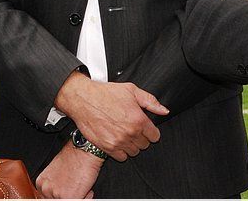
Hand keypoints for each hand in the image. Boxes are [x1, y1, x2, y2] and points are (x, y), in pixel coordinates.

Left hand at [35, 140, 102, 197]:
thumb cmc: (73, 157)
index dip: (62, 194)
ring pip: (69, 200)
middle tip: (76, 187)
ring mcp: (56, 195)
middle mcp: (46, 190)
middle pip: (58, 200)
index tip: (68, 190)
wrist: (84, 150)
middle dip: (70, 195)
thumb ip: (54, 185)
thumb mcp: (56, 172)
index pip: (49, 198)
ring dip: (78, 196)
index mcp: (41, 183)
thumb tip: (58, 192)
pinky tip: (86, 188)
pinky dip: (86, 197)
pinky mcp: (69, 198)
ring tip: (81, 185)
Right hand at [54, 71, 168, 160]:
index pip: (155, 136)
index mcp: (139, 120)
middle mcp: (130, 133)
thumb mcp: (131, 90)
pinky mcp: (107, 147)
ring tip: (123, 134)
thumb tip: (164, 111)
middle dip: (141, 137)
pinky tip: (116, 140)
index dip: (150, 131)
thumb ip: (150, 101)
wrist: (83, 99)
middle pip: (144, 145)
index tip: (144, 127)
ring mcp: (119, 142)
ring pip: (134, 152)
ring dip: (131, 145)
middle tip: (132, 128)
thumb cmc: (105, 93)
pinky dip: (120, 151)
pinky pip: (121, 157)